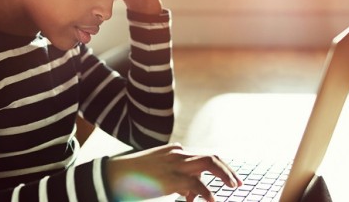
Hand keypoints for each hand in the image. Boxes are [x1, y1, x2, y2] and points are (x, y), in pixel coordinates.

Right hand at [106, 143, 242, 200]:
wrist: (112, 175)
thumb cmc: (132, 178)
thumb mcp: (156, 175)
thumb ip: (174, 181)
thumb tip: (187, 194)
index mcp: (174, 151)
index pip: (202, 157)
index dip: (213, 172)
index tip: (219, 187)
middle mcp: (177, 154)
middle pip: (211, 157)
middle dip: (227, 169)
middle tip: (237, 183)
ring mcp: (175, 164)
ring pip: (209, 162)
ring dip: (224, 174)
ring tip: (233, 187)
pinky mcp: (170, 178)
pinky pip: (196, 184)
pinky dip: (207, 192)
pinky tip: (212, 201)